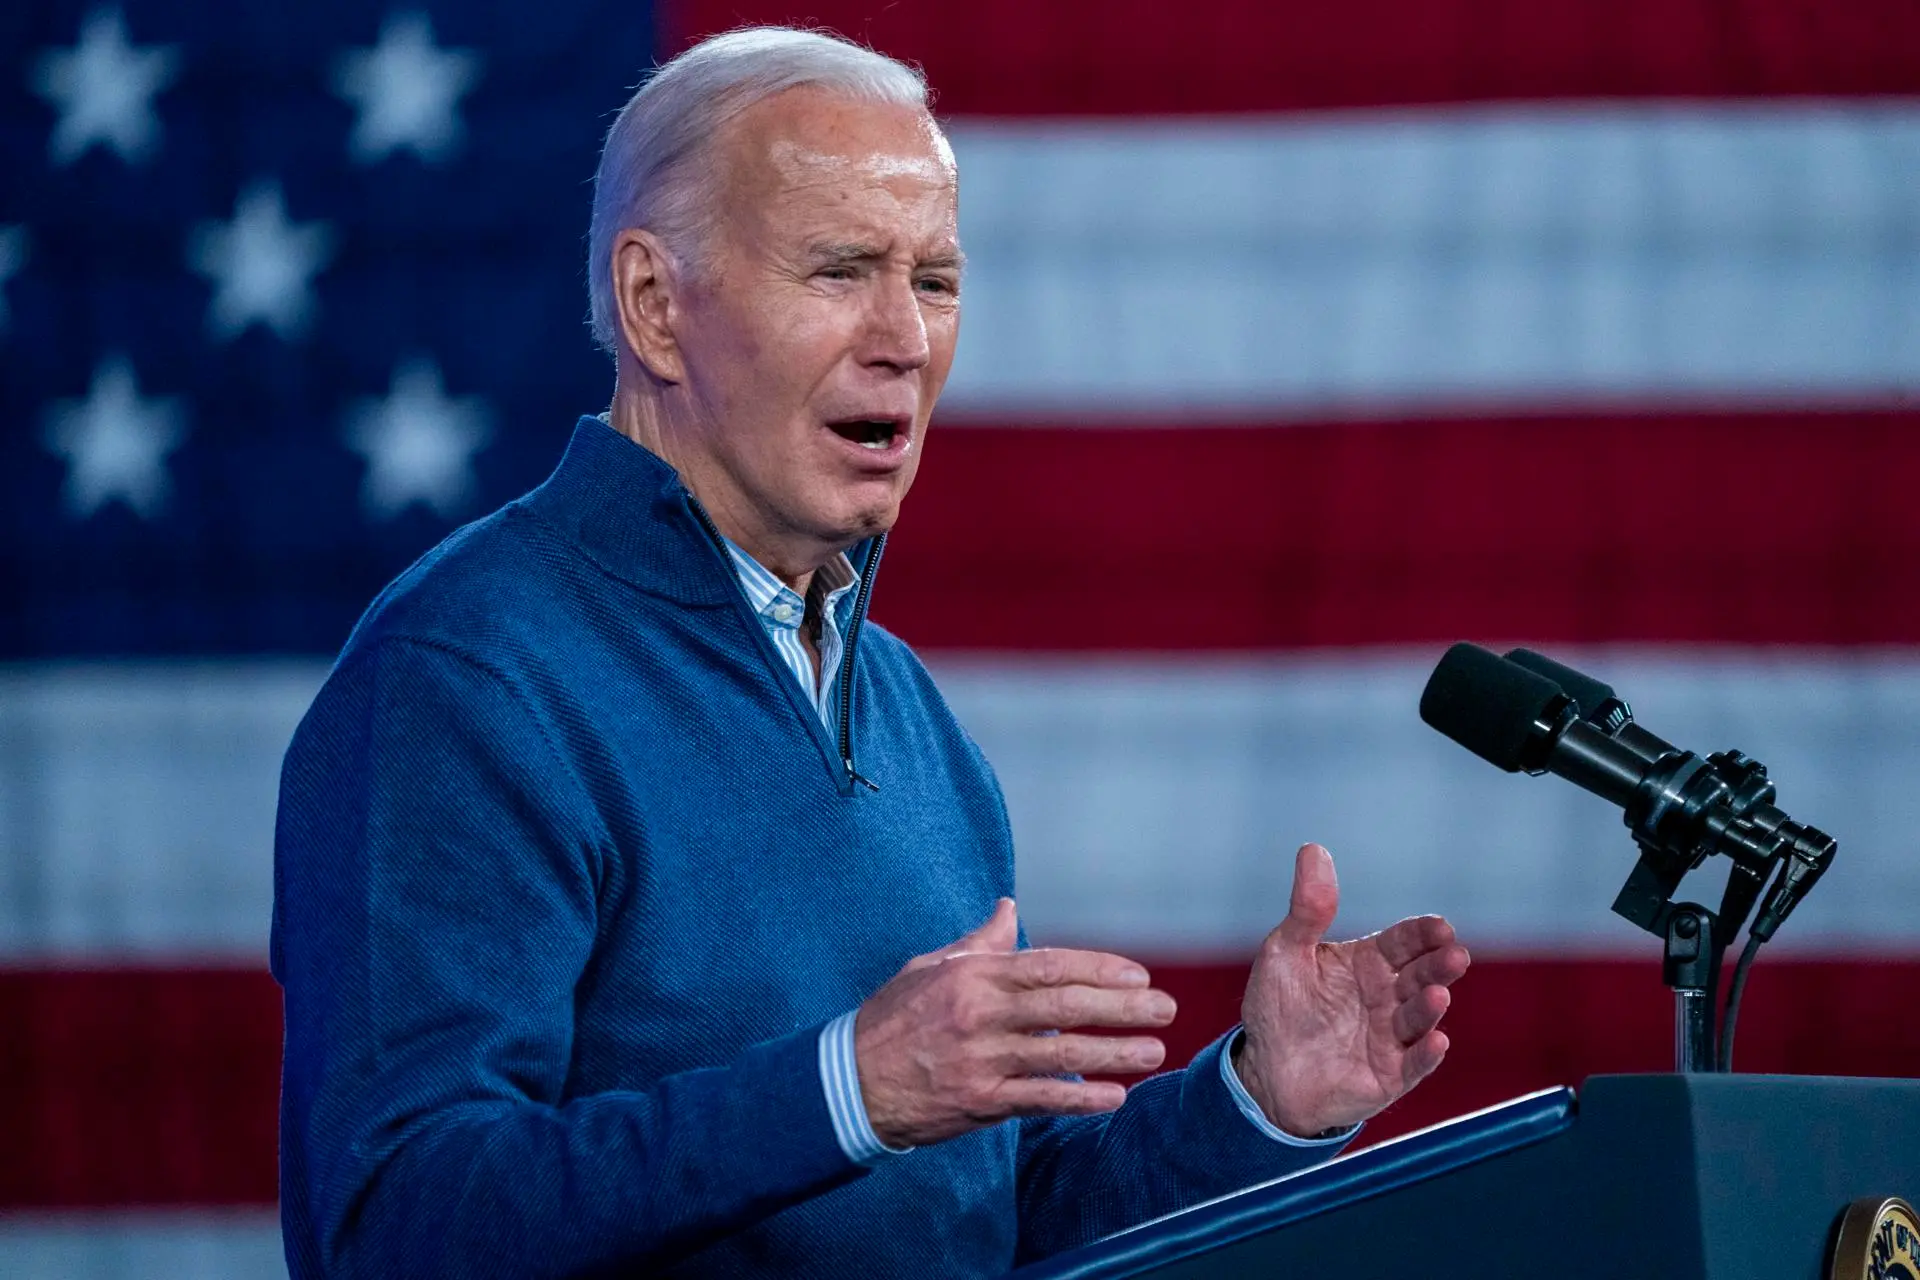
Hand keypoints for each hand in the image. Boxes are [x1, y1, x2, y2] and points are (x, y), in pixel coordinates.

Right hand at [854, 898, 1177, 1148]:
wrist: (849, 1082)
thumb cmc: (891, 1019)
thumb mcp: (928, 968)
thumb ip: (977, 943)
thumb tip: (1008, 907)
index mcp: (973, 976)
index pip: (1050, 965)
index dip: (1099, 970)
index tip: (1138, 976)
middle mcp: (982, 1014)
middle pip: (1066, 1007)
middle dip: (1122, 1008)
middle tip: (1166, 1009)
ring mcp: (982, 1059)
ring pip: (1061, 1053)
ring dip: (1114, 1053)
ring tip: (1153, 1051)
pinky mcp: (980, 1100)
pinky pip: (1040, 1098)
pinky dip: (1079, 1098)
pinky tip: (1115, 1097)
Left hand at [1235, 844, 1470, 1136]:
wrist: (1263, 1073)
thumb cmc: (1277, 1008)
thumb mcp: (1285, 951)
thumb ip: (1308, 908)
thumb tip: (1313, 849)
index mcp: (1368, 962)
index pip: (1404, 942)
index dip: (1423, 933)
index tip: (1440, 926)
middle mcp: (1387, 997)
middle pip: (1420, 976)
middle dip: (1439, 965)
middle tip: (1454, 954)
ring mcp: (1391, 1037)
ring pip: (1419, 1018)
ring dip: (1430, 1007)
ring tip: (1437, 994)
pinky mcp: (1390, 1077)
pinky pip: (1413, 1065)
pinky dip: (1426, 1055)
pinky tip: (1437, 1041)